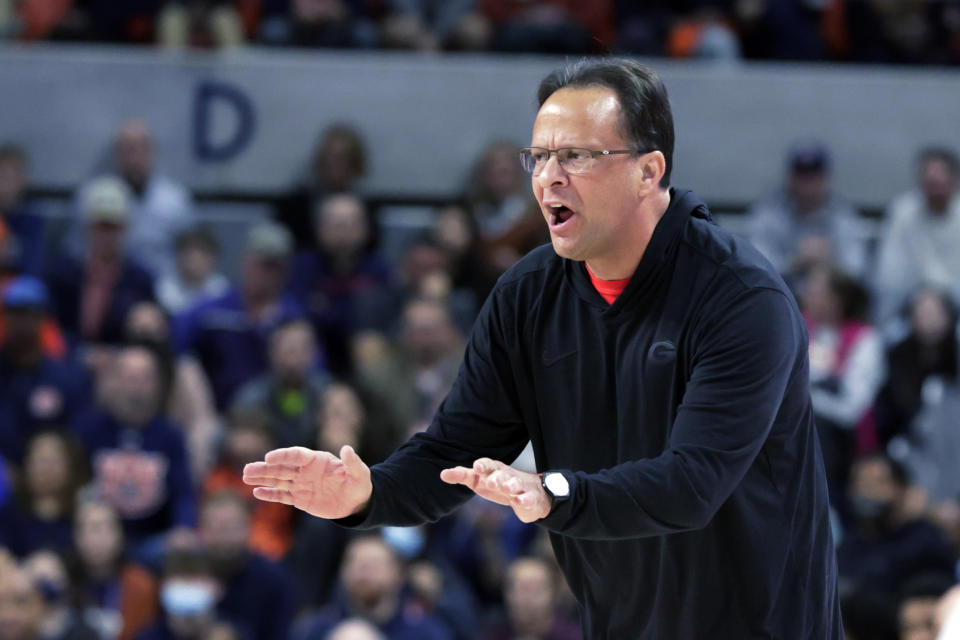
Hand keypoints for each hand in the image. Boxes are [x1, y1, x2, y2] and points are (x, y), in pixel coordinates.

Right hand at [242, 445, 371, 519]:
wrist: (356, 502)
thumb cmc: (359, 484)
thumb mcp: (359, 473)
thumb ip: (352, 462)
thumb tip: (347, 448)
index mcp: (317, 460)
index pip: (297, 455)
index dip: (283, 456)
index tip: (269, 458)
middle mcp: (305, 471)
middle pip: (282, 468)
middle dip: (265, 469)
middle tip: (247, 469)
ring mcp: (301, 484)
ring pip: (278, 481)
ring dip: (262, 479)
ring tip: (246, 476)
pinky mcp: (300, 499)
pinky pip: (282, 496)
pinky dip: (270, 494)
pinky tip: (256, 492)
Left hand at [440, 458, 551, 522]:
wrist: (531, 493)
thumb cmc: (499, 485)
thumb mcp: (480, 481)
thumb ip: (464, 476)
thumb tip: (443, 474)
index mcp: (495, 470)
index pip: (488, 465)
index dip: (483, 465)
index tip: (477, 467)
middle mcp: (507, 476)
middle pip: (501, 474)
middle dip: (496, 478)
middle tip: (490, 482)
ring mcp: (520, 487)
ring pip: (515, 484)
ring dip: (510, 485)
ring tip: (505, 488)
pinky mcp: (530, 499)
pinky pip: (527, 498)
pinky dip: (524, 500)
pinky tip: (519, 502)